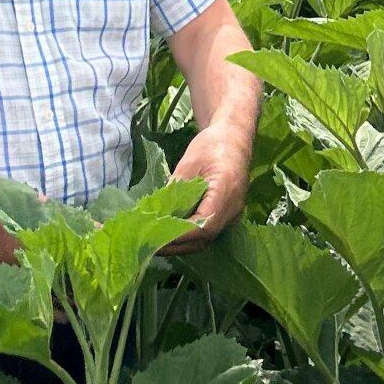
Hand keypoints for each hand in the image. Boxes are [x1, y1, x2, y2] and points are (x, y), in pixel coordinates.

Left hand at [159, 121, 251, 254]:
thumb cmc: (212, 145)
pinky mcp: (227, 215)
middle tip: (148, 245)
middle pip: (204, 238)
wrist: (235, 138)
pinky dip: (189, 236)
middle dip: (176, 245)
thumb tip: (157, 213)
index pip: (204, 225)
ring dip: (181, 244)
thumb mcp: (189, 162)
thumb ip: (176, 189)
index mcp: (226, 192)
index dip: (180, 235)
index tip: (156, 237)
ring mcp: (232, 214)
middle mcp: (232, 209)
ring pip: (206, 238)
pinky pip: (208, 231)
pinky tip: (170, 234)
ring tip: (155, 243)